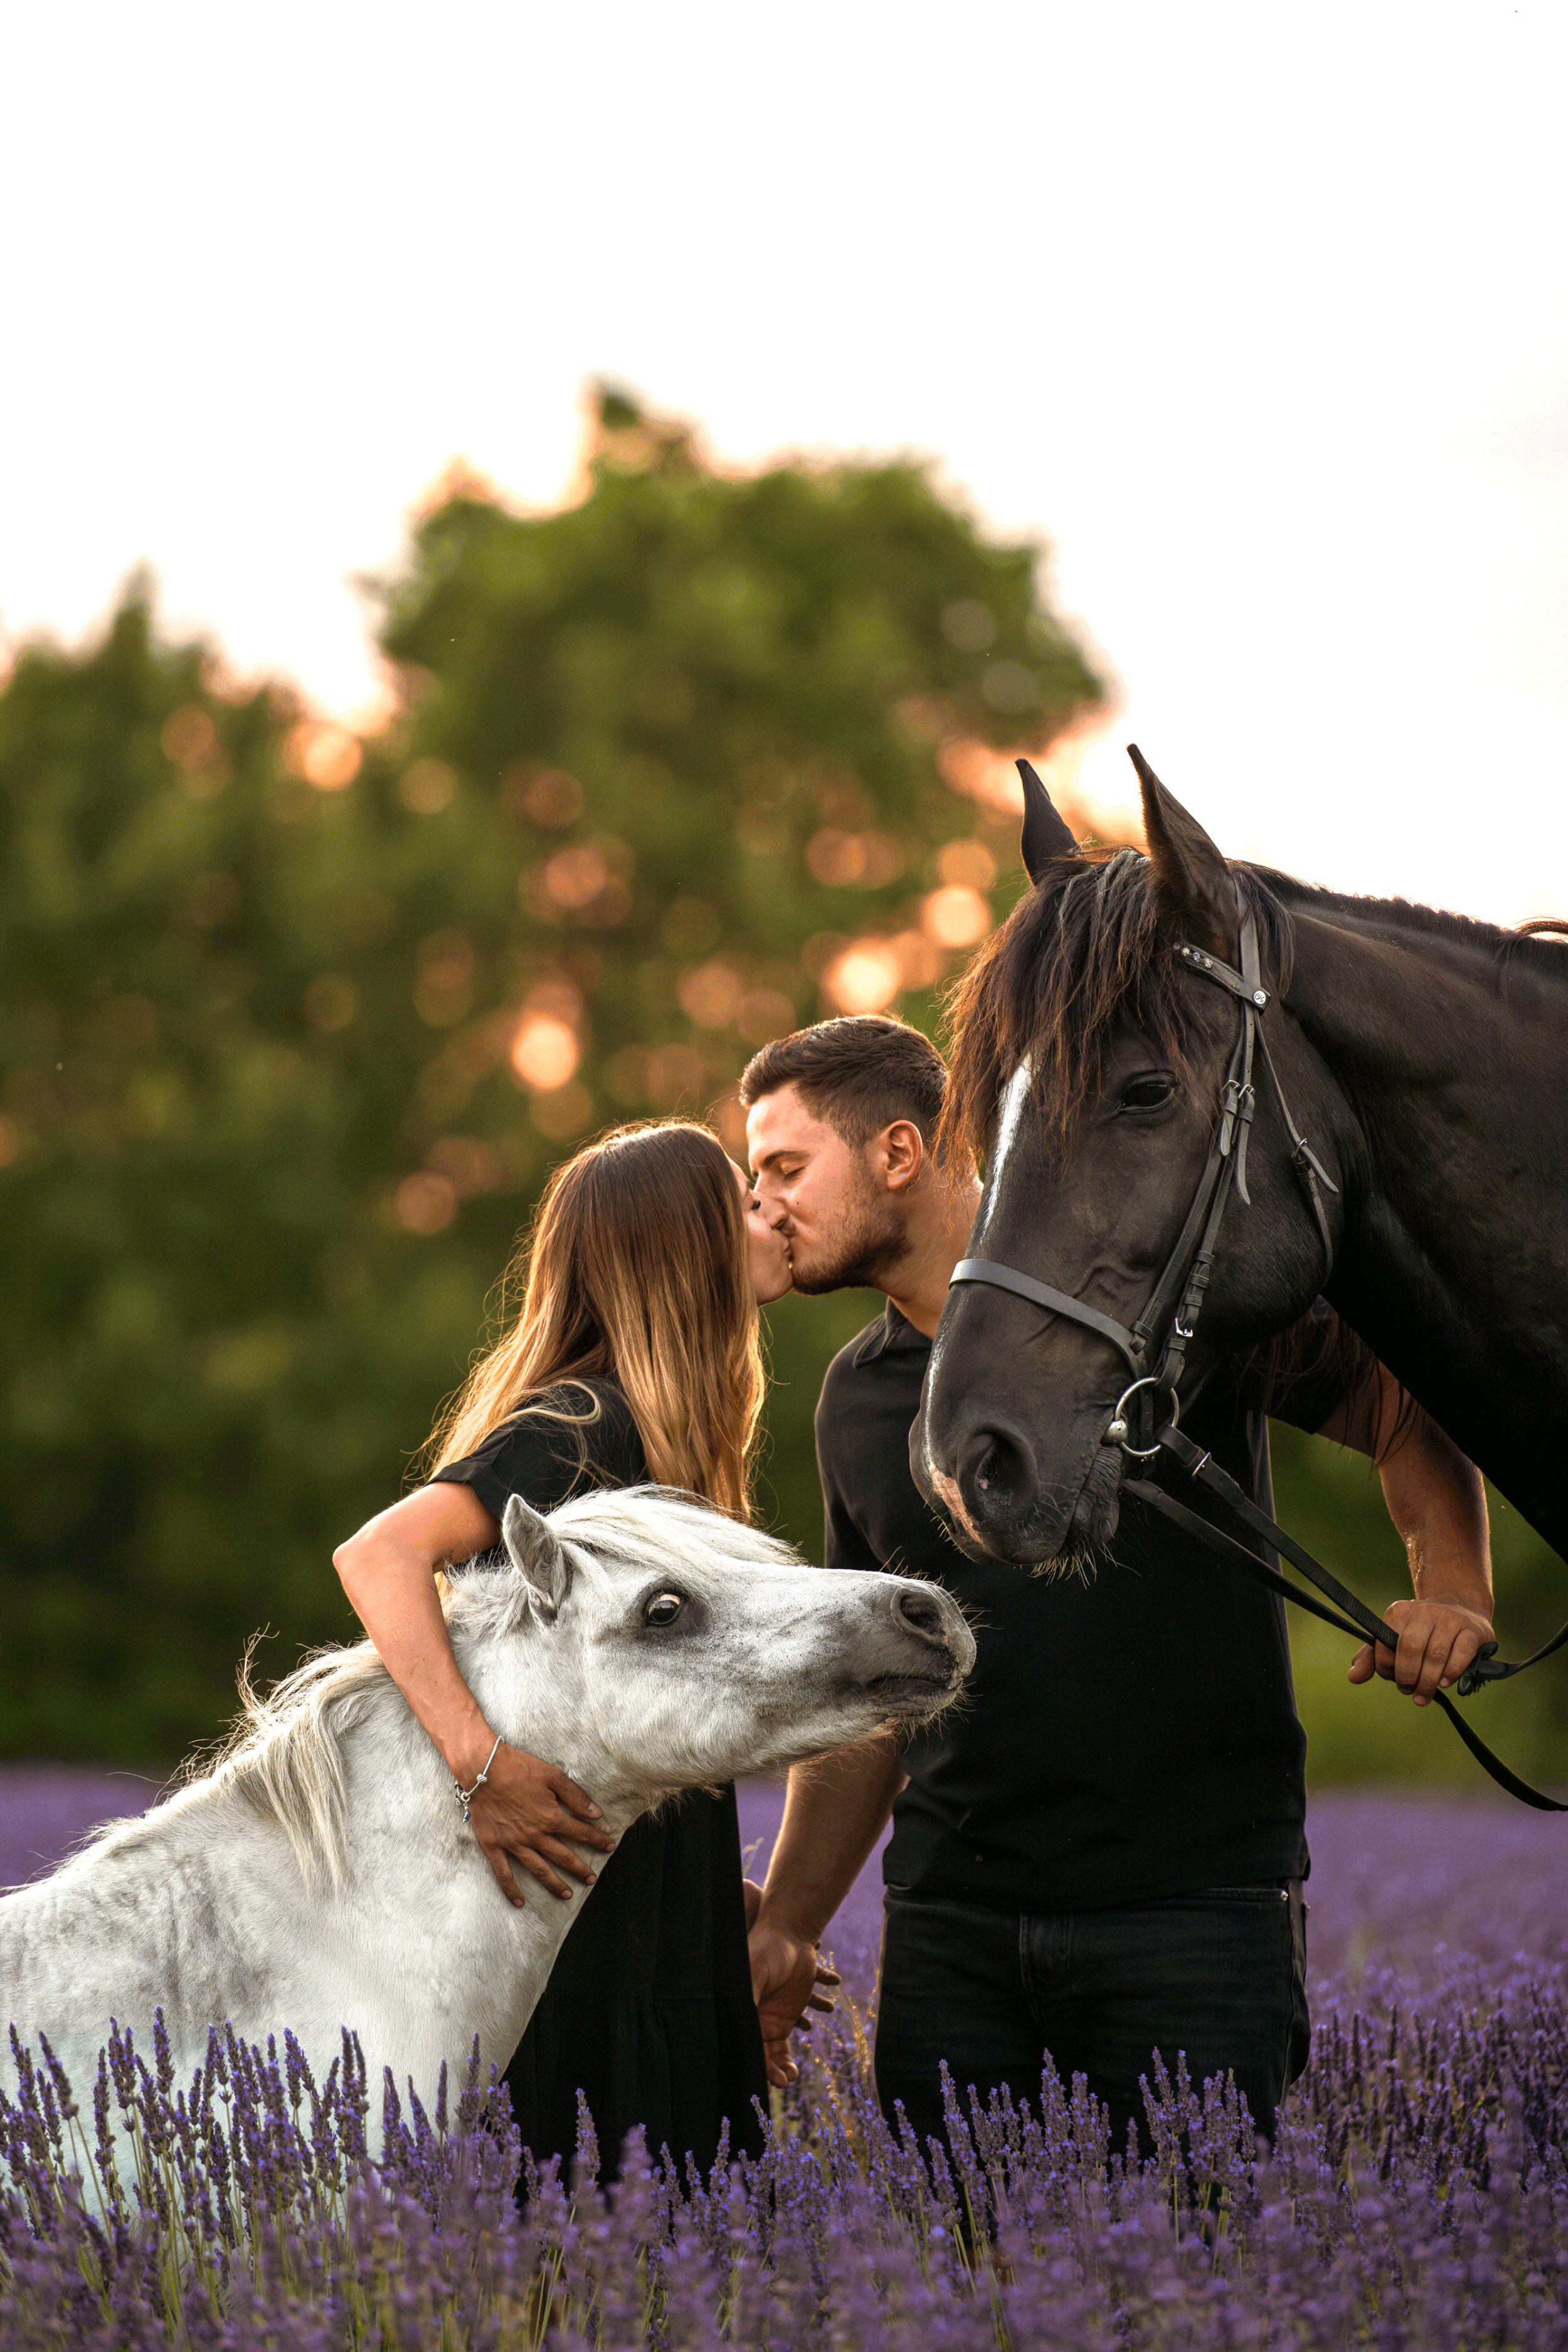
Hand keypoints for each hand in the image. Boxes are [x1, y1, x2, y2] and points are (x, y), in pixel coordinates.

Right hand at [461, 1739, 614, 1905]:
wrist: (482, 1770)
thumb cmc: (519, 1768)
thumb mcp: (553, 1776)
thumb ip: (575, 1796)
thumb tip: (596, 1813)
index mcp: (551, 1818)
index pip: (581, 1833)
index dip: (597, 1840)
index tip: (609, 1846)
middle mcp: (535, 1835)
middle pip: (563, 1856)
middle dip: (580, 1868)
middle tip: (592, 1879)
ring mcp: (514, 1844)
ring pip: (539, 1869)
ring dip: (554, 1884)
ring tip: (567, 1895)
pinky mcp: (494, 1846)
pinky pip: (504, 1873)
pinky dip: (511, 1890)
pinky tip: (520, 1903)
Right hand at [747, 1910, 840, 2087]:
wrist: (791, 1934)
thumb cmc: (767, 1950)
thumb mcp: (755, 1972)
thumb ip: (749, 1997)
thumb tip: (744, 2027)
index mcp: (743, 2010)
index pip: (746, 2044)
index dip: (754, 2065)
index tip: (764, 2082)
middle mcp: (755, 2017)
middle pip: (760, 2053)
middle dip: (770, 2071)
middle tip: (785, 2081)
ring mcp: (773, 2015)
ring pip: (776, 2050)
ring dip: (781, 2065)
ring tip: (792, 2075)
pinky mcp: (792, 2010)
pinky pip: (797, 2030)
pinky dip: (794, 2049)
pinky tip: (794, 2064)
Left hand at [1348, 1596, 1493, 1706]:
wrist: (1462, 1610)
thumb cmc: (1422, 1632)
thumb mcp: (1394, 1640)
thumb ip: (1372, 1658)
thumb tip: (1353, 1677)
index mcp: (1399, 1612)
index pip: (1386, 1645)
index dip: (1387, 1669)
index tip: (1394, 1680)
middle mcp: (1423, 1611)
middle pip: (1411, 1649)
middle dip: (1408, 1677)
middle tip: (1410, 1692)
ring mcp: (1449, 1619)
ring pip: (1435, 1655)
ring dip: (1428, 1682)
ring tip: (1424, 1695)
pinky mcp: (1472, 1630)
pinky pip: (1461, 1654)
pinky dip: (1452, 1672)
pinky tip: (1445, 1683)